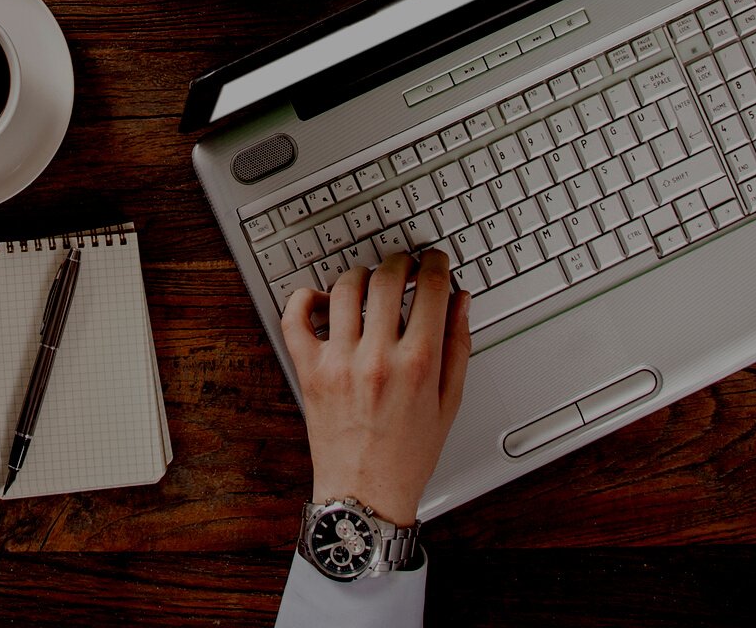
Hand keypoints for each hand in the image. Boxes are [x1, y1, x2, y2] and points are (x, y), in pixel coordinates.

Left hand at [280, 250, 471, 525]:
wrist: (365, 494)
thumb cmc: (407, 455)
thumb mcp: (448, 402)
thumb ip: (458, 346)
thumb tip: (460, 302)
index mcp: (418, 363)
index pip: (430, 287)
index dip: (435, 264)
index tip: (433, 262)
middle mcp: (377, 358)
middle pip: (387, 278)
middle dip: (400, 262)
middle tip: (404, 266)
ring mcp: (338, 362)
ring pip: (345, 288)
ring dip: (360, 275)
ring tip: (369, 283)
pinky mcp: (308, 371)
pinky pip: (295, 318)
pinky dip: (305, 298)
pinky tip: (322, 300)